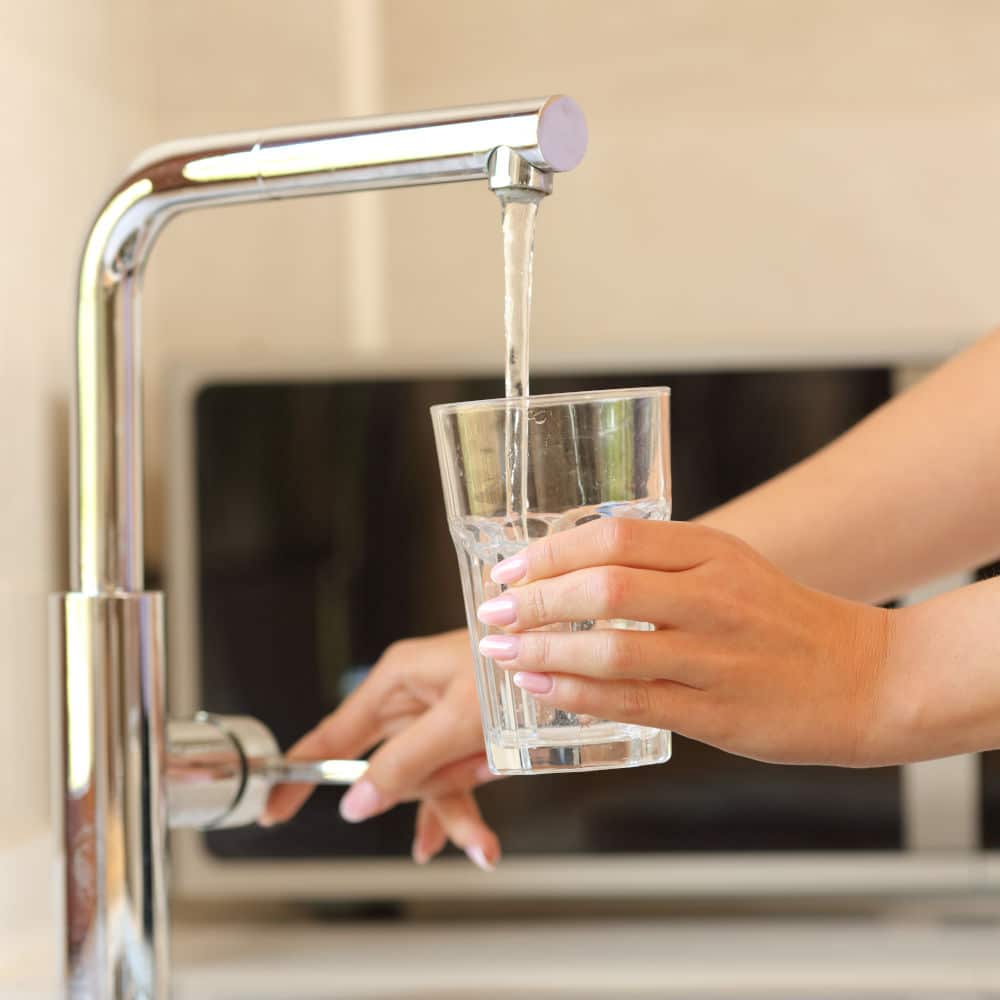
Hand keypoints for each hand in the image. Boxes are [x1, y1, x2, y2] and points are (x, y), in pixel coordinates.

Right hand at [262, 629, 500, 870]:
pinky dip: (465, 811)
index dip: (299, 772)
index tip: (272, 808)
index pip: (332, 734)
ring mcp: (440, 719)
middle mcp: (413, 699)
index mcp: (397, 680)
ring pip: (426, 782)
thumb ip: (405, 762)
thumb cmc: (512, 666)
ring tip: (481, 841)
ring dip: (452, 811)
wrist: (570, 652)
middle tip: (442, 809)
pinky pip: (453, 781)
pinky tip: (477, 843)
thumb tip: (357, 802)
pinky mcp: (466, 734)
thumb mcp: (457, 719)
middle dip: (416, 798)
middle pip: (388, 768)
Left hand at [476, 518, 898, 767]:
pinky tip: (541, 687)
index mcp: (712, 551)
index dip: (550, 553)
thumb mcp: (730, 567)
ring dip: (545, 649)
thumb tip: (570, 570)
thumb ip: (660, 563)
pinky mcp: (717, 713)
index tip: (509, 569)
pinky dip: (577, 693)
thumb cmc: (782, 620)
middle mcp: (713, 598)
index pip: (613, 537)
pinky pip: (632, 701)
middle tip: (493, 610)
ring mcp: (716, 658)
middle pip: (604, 589)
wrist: (866, 678)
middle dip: (535, 600)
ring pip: (612, 650)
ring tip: (502, 651)